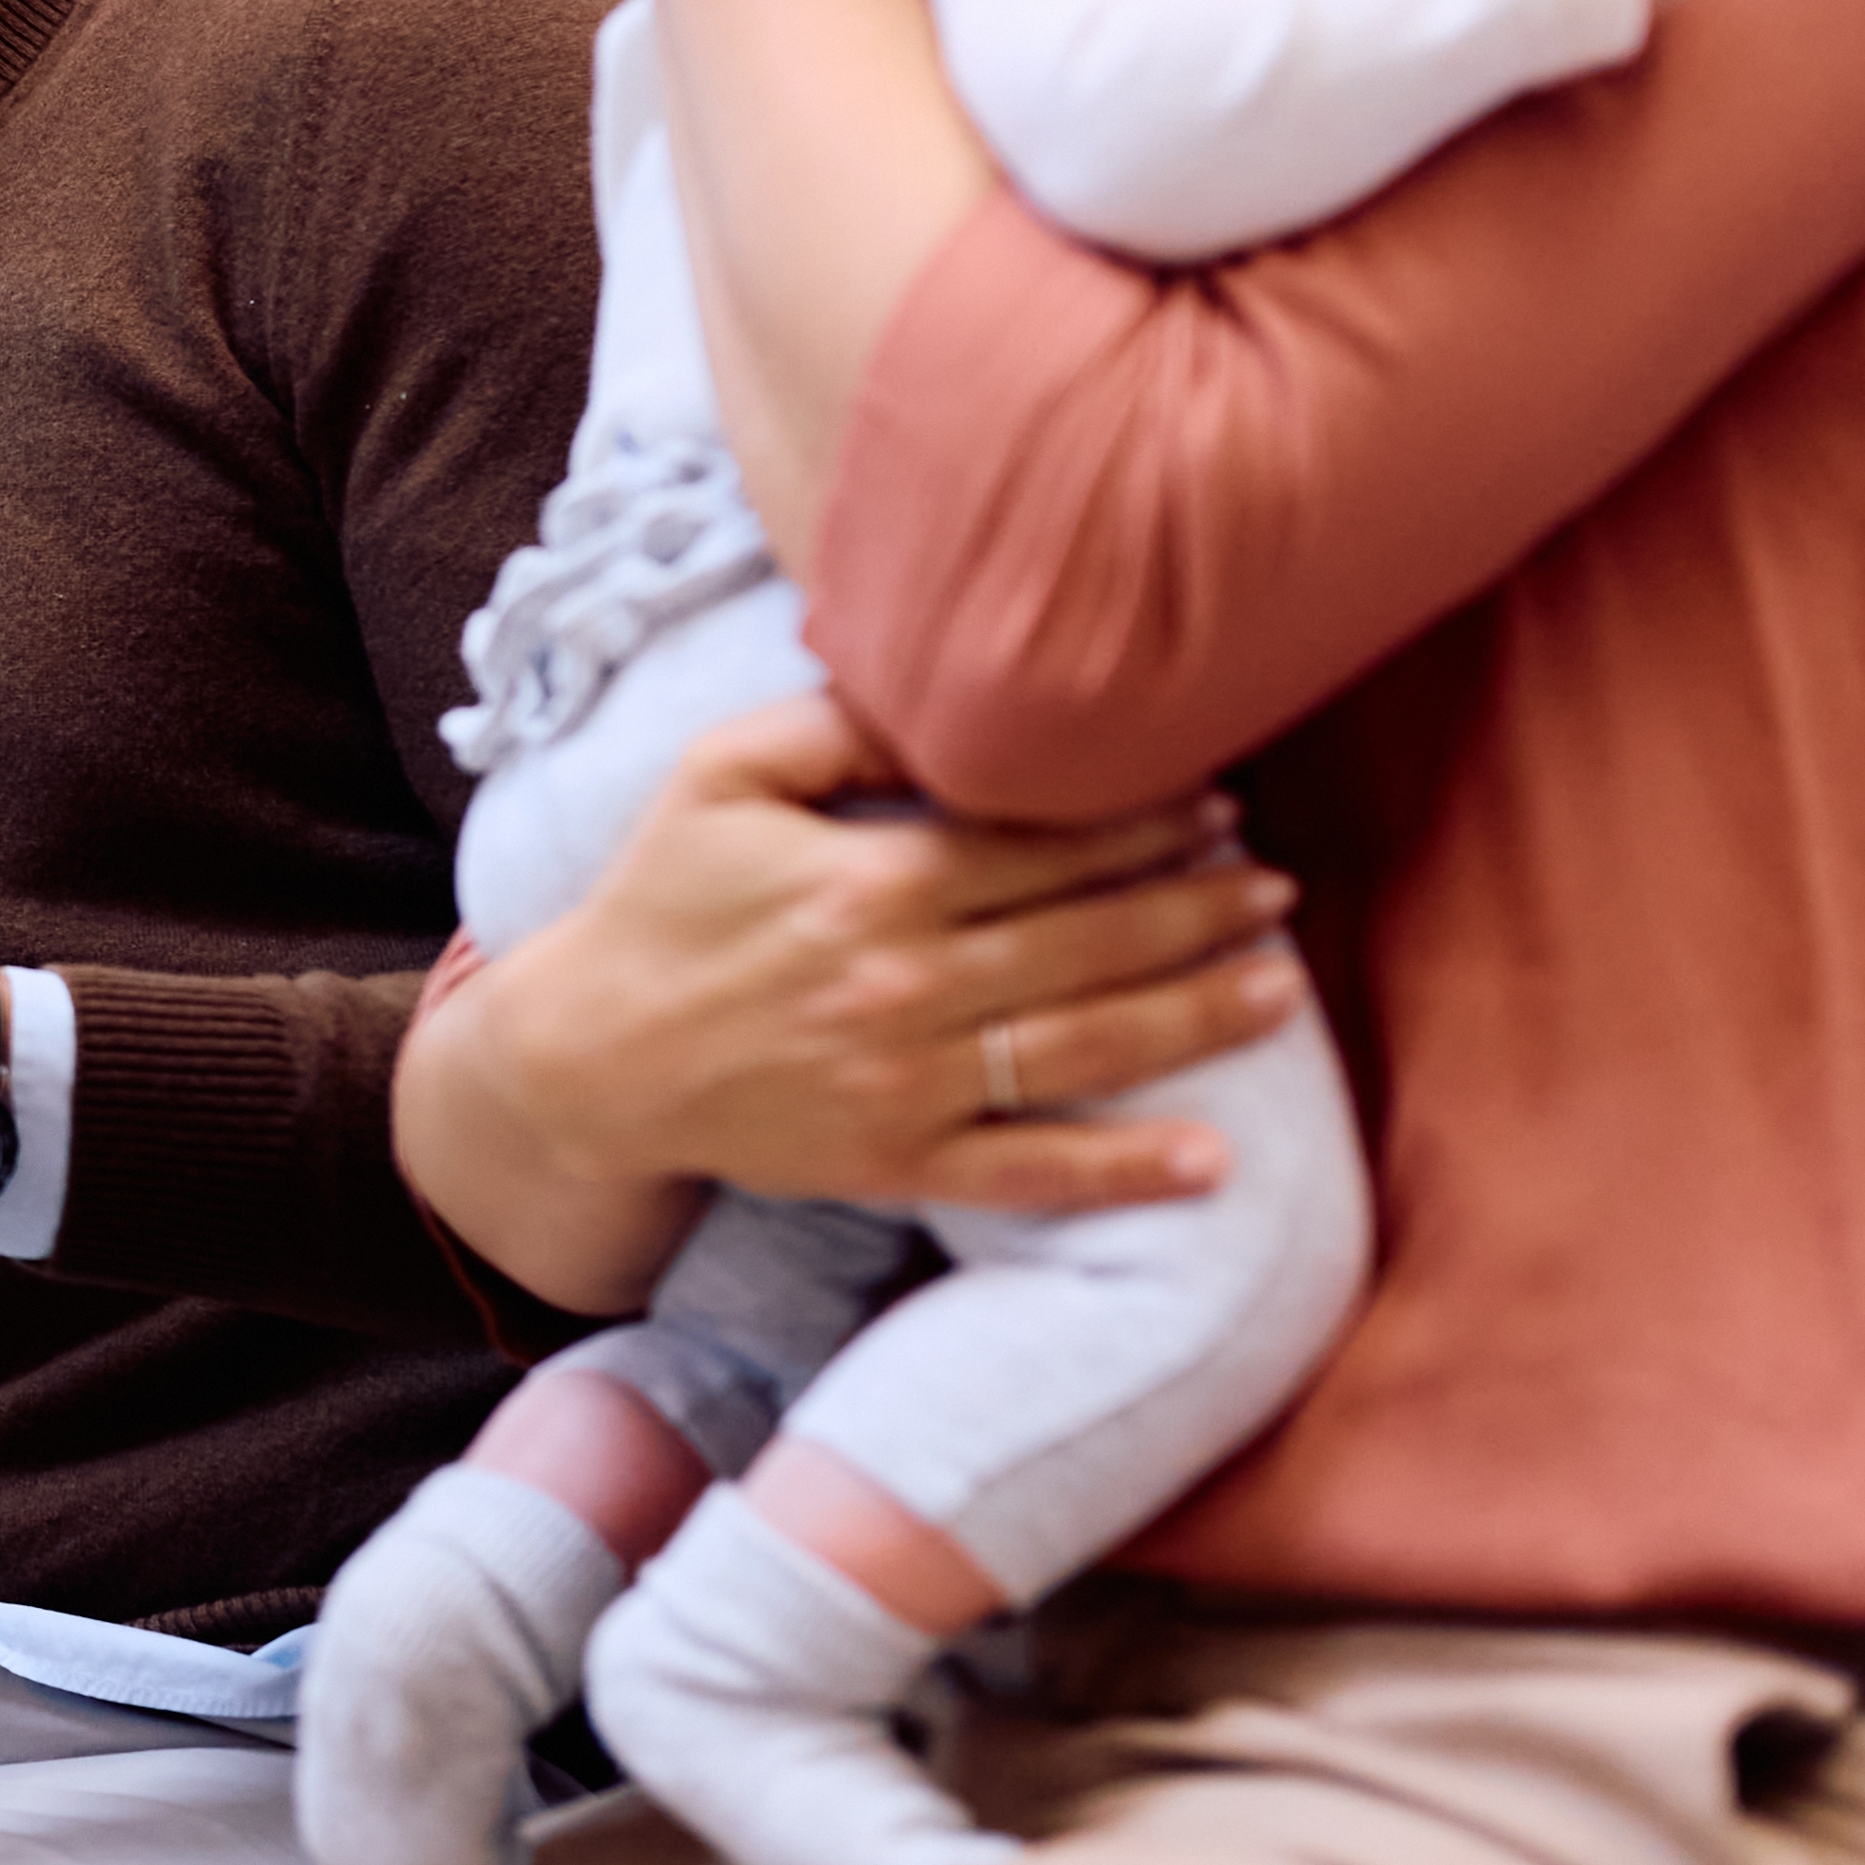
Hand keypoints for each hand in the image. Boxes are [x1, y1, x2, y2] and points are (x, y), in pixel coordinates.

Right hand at [397, 691, 1305, 1314]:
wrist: (584, 1055)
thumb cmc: (657, 901)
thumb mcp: (718, 777)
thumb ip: (833, 725)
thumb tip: (939, 691)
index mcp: (871, 881)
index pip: (1042, 844)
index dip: (1143, 822)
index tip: (1215, 803)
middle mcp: (904, 982)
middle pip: (1088, 940)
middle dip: (1197, 908)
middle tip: (1275, 885)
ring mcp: (905, 1081)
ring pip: (1084, 1046)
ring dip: (1195, 1016)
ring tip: (1280, 988)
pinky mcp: (894, 1162)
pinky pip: (1026, 1172)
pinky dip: (1121, 1173)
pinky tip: (1209, 1163)